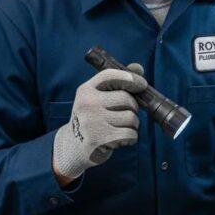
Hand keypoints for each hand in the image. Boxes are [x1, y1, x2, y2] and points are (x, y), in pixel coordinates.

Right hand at [52, 64, 146, 181]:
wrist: (73, 146)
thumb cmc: (92, 117)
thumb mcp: (98, 96)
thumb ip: (118, 81)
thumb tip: (138, 68)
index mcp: (86, 90)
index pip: (110, 75)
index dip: (131, 78)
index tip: (141, 85)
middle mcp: (87, 104)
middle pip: (127, 99)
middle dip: (133, 108)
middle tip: (124, 114)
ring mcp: (92, 122)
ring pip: (131, 118)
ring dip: (132, 124)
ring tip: (119, 127)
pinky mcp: (100, 140)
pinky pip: (130, 134)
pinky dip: (131, 137)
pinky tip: (120, 138)